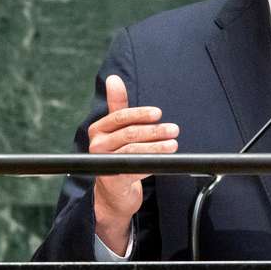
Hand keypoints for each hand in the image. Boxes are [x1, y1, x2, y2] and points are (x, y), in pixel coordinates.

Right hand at [88, 74, 177, 254]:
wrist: (113, 191)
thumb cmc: (117, 154)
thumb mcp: (117, 129)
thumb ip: (117, 105)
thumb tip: (113, 78)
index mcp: (98, 129)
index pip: (120, 117)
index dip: (140, 114)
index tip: (158, 113)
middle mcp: (97, 145)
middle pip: (129, 134)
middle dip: (154, 131)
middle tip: (173, 129)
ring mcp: (104, 163)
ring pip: (134, 150)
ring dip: (157, 146)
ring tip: (174, 143)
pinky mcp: (113, 178)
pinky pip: (136, 167)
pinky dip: (152, 162)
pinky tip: (165, 158)